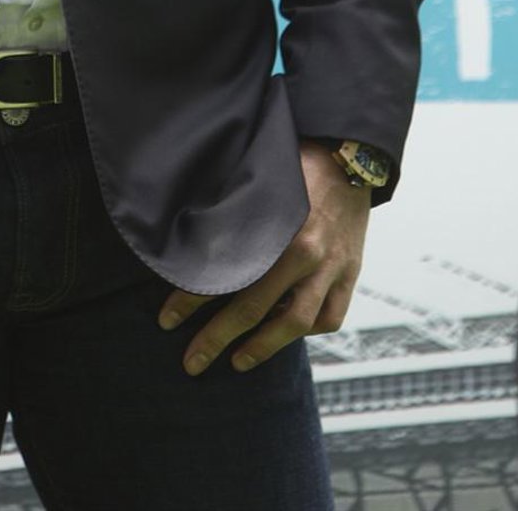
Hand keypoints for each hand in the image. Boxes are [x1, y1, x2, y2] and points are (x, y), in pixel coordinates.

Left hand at [158, 141, 369, 374]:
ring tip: (237, 361)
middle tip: (192, 361)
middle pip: (253, 308)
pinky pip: (329, 317)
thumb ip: (231, 213)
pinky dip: (307, 331)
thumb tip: (188, 238)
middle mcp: (305, 253)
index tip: (167, 318)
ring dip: (263, 347)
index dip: (191, 299)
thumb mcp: (258, 182)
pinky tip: (285, 336)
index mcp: (275, 228)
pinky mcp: (350, 274)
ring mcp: (331, 268)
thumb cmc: (295, 164)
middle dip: (218, 337)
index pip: (224, 274)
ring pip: (295, 323)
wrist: (349, 156)